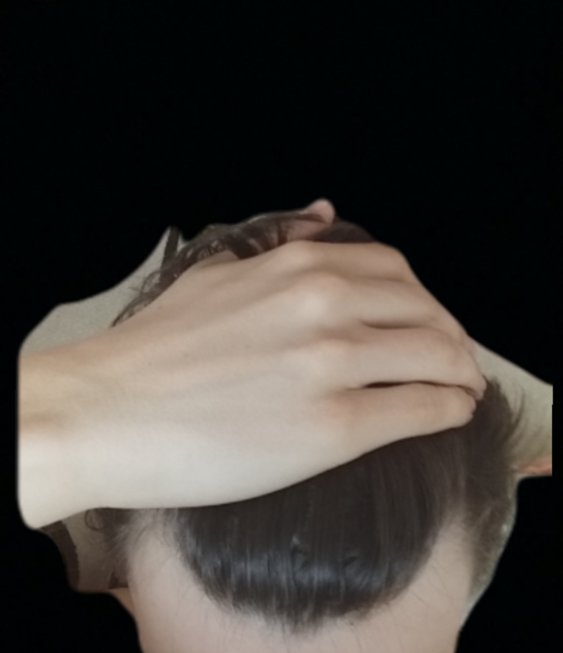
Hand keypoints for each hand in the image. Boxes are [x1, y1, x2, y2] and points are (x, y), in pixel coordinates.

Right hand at [33, 200, 486, 511]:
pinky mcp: (332, 427)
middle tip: (456, 364)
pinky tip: (451, 416)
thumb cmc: (153, 353)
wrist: (108, 412)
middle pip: (425, 313)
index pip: (396, 274)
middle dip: (452, 340)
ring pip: (436, 358)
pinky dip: (449, 410)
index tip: (429, 326)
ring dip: (462, 374)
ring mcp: (330, 365)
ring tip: (462, 392)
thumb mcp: (216, 274)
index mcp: (296, 268)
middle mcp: (323, 305)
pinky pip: (419, 410)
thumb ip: (277, 247)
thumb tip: (322, 216)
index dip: (425, 303)